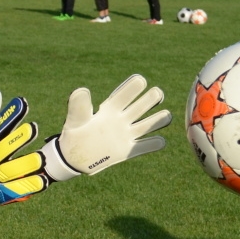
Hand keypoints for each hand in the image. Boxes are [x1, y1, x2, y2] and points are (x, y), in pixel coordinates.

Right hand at [0, 91, 46, 220]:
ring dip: (27, 164)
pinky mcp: (4, 193)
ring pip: (13, 170)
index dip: (9, 116)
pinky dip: (30, 185)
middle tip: (33, 128)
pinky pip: (18, 189)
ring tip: (41, 158)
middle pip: (4, 149)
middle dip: (18, 139)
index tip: (22, 103)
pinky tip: (43, 180)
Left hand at [39, 75, 171, 180]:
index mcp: (110, 108)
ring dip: (159, 119)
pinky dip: (154, 144)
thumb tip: (82, 90)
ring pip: (149, 124)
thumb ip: (78, 106)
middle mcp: (121, 119)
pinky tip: (159, 141)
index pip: (125, 94)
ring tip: (165, 116)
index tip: (140, 80)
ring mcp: (126, 134)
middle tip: (156, 94)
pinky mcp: (127, 150)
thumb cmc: (74, 133)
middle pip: (142, 105)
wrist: (73, 158)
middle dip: (152, 98)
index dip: (133, 86)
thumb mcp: (75, 119)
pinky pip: (145, 146)